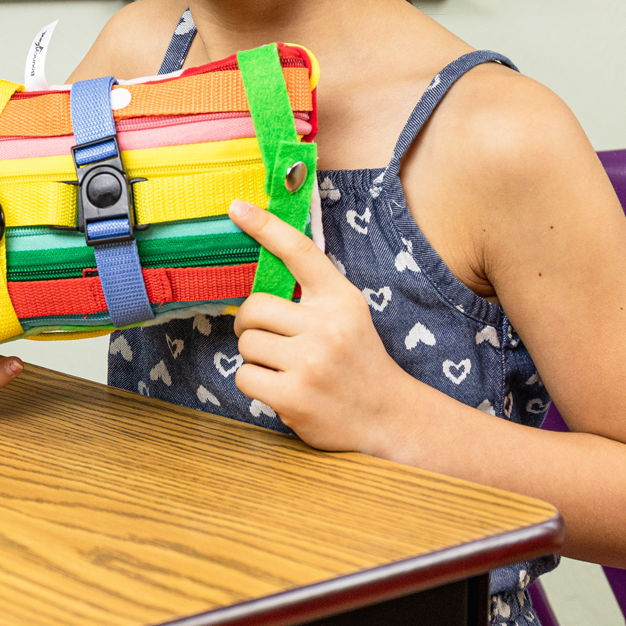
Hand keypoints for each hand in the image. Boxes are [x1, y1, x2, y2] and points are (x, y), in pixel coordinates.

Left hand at [229, 199, 409, 452]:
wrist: (388, 418)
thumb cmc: (358, 360)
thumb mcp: (347, 313)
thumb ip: (311, 293)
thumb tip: (259, 274)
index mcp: (340, 298)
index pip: (299, 250)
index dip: (266, 226)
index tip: (237, 208)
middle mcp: (326, 326)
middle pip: (254, 306)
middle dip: (249, 322)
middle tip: (265, 336)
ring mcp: (310, 362)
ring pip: (246, 343)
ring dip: (255, 356)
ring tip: (283, 367)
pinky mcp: (293, 397)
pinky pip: (245, 376)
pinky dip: (255, 383)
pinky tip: (281, 388)